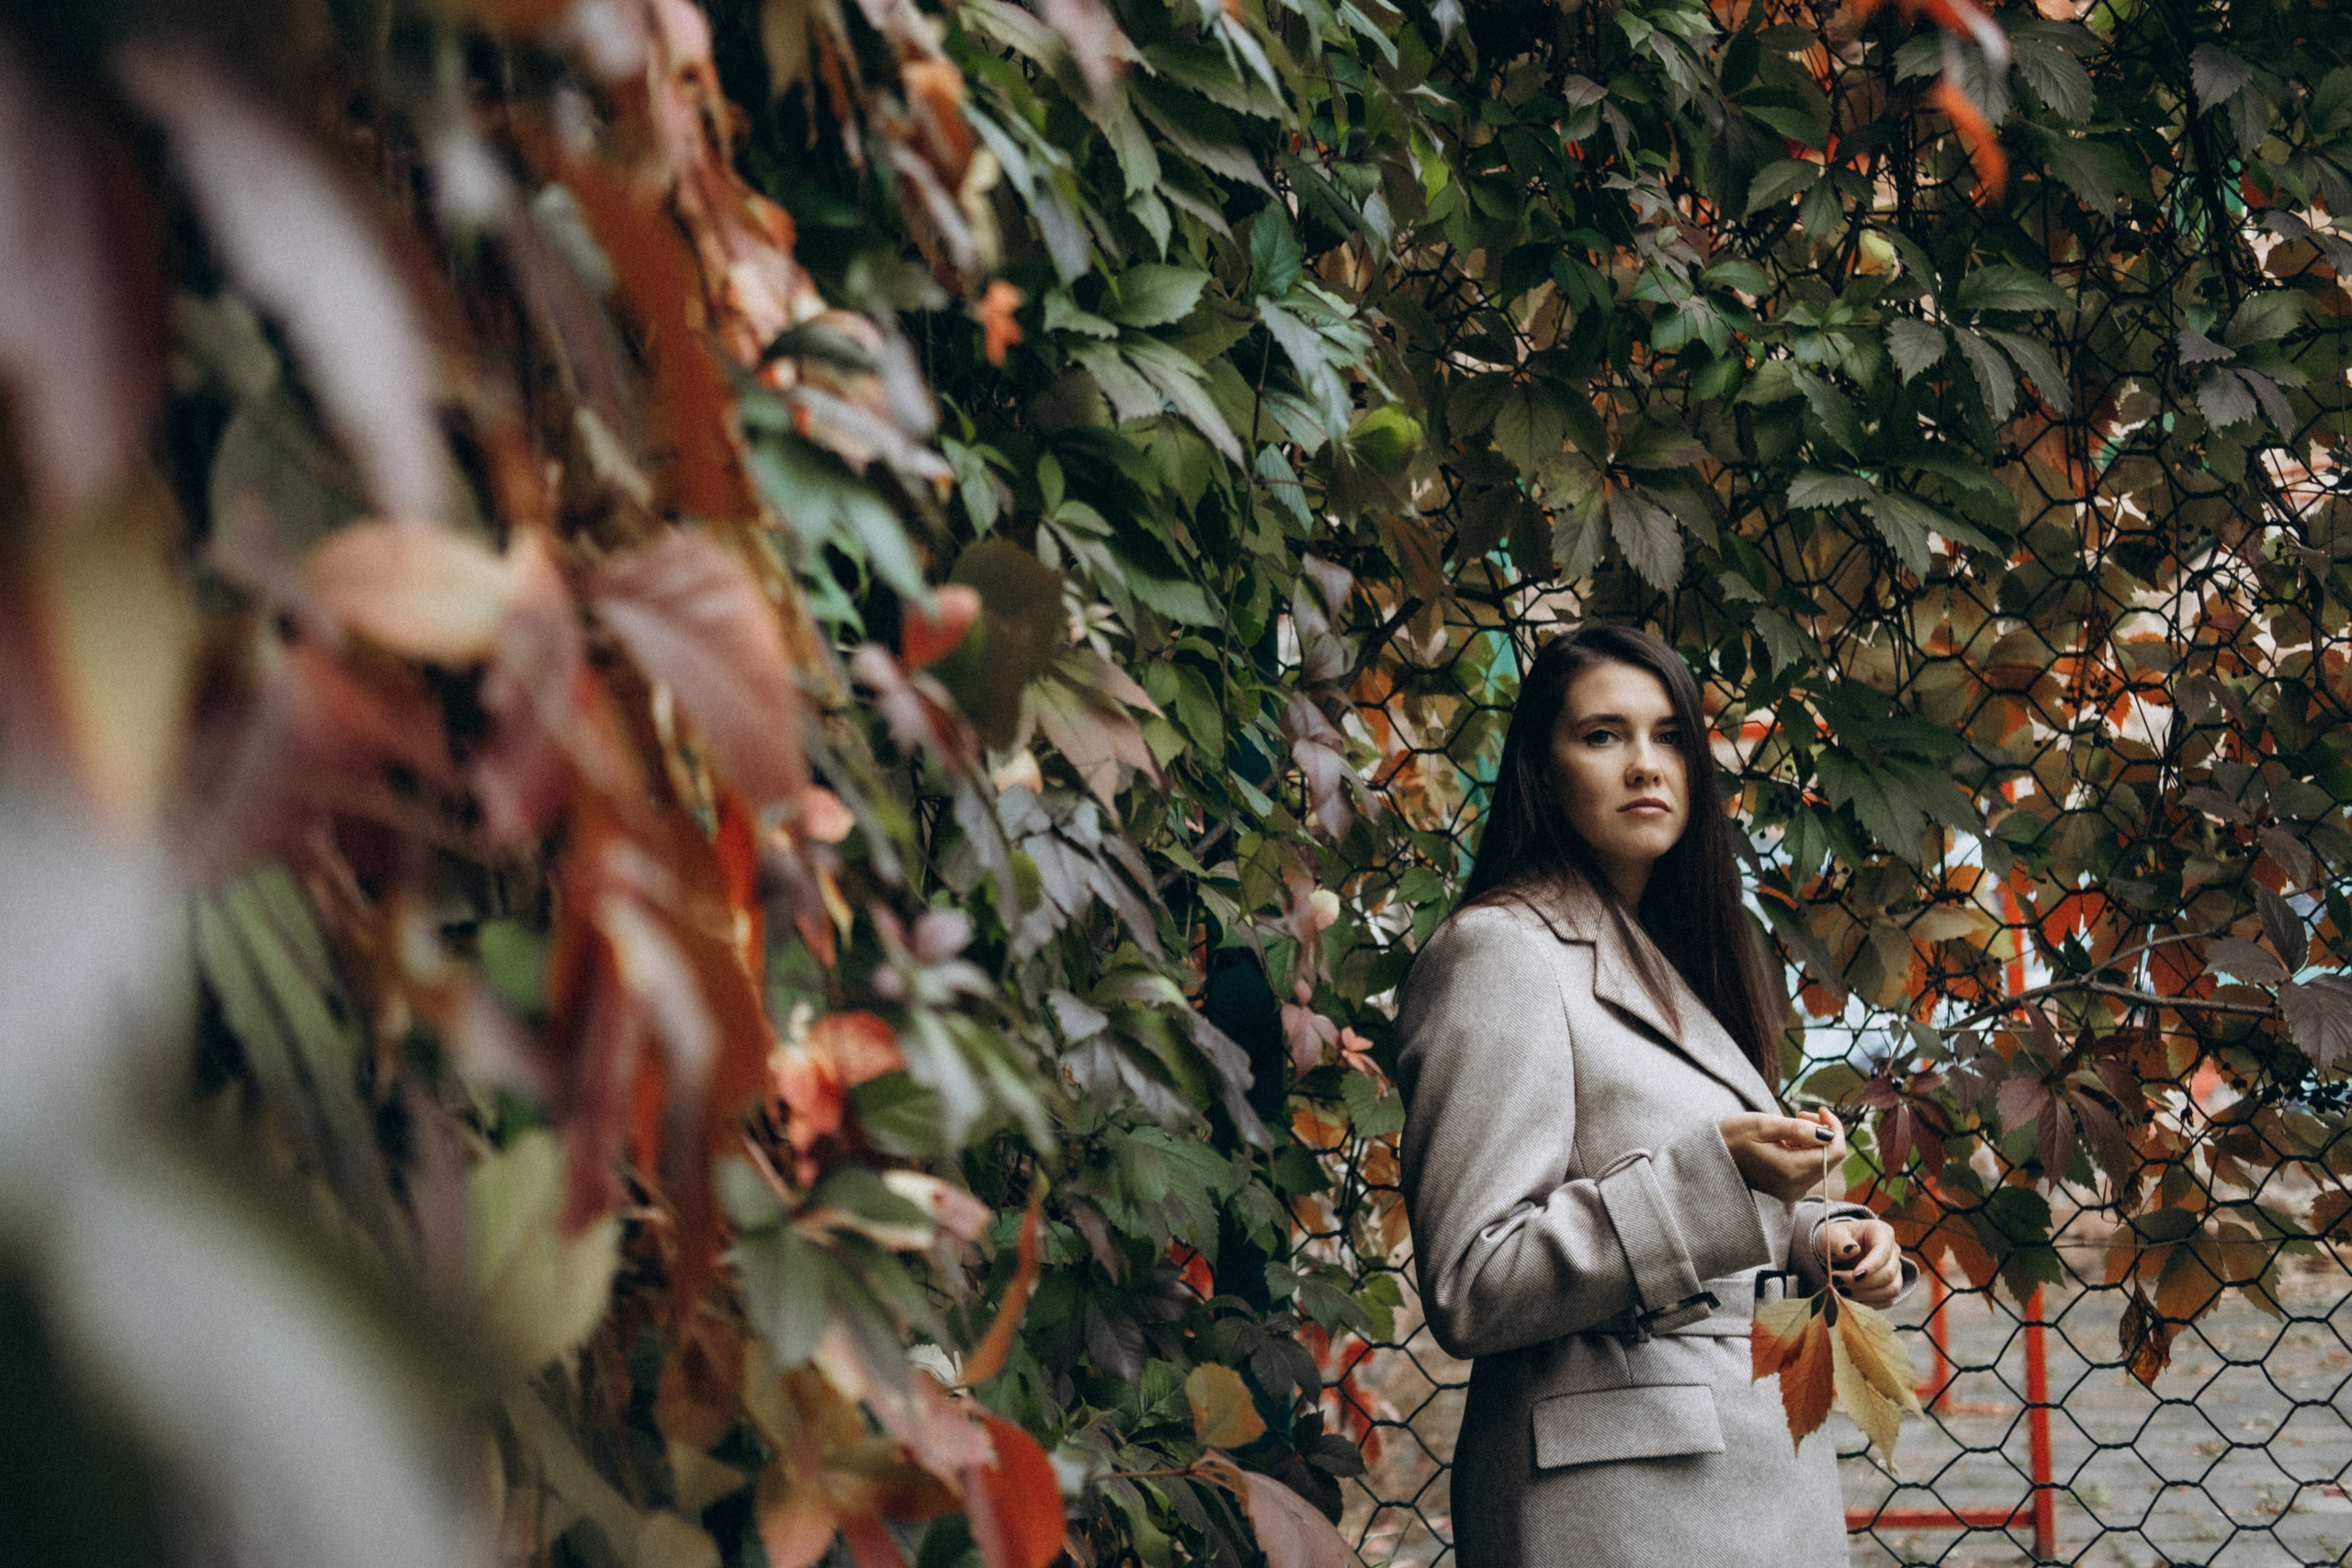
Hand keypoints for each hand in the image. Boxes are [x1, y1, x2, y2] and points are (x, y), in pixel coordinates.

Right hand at [1718, 1108, 1845, 1203]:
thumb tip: (1828, 1133)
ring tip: (1790, 1126)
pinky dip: (1804, 1151)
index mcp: (1791, 1171)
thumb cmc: (1732, 1136)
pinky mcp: (1787, 1190)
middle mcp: (1795, 1187)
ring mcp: (1791, 1191)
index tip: (1820, 1110)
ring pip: (1821, 1163)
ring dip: (1814, 1141)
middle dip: (1823, 1133)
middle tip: (1801, 1115)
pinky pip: (1808, 1169)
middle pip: (1830, 1158)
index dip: (1834, 1128)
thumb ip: (1798, 1129)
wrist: (1709, 1156)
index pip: (1835, 1152)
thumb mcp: (1764, 1125)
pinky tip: (1787, 1140)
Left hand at [1821, 1218, 1904, 1308]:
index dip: (1871, 1266)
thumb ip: (1839, 1240)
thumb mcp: (1831, 1234)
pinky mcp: (1891, 1286)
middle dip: (1863, 1283)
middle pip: (1888, 1273)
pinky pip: (1887, 1300)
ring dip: (1866, 1295)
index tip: (1855, 1276)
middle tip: (1838, 1283)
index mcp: (1881, 1232)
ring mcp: (1895, 1270)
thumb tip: (1852, 1250)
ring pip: (1891, 1289)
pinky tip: (1853, 1298)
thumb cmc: (1835, 1239)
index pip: (1883, 1251)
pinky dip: (1870, 1303)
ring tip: (1843, 1291)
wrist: (1837, 1250)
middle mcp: (1893, 1251)